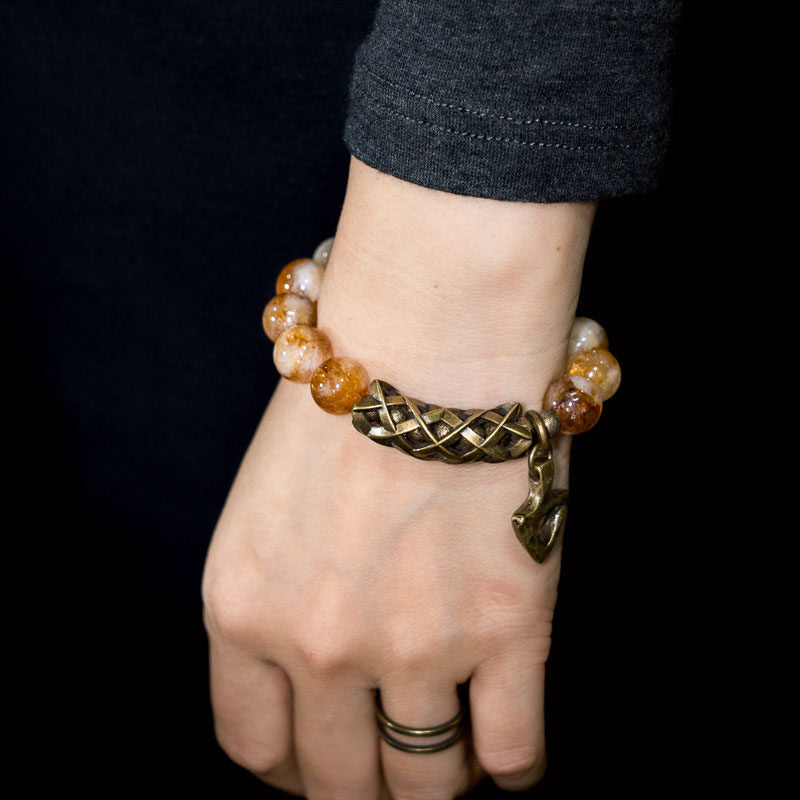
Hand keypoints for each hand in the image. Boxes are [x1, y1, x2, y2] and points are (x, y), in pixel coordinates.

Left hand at [202, 157, 592, 797]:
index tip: (318, 762)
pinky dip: (512, 767)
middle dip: (365, 787)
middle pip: (341, 782)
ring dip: (438, 782)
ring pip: (428, 783)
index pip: (253, 745)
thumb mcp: (266, 501)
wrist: (432, 333)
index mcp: (244, 606)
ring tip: (452, 753)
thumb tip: (311, 670)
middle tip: (389, 766)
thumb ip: (276, 594)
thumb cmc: (349, 396)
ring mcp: (415, 648)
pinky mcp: (505, 633)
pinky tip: (510, 753)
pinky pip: (512, 753)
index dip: (291, 770)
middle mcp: (319, 643)